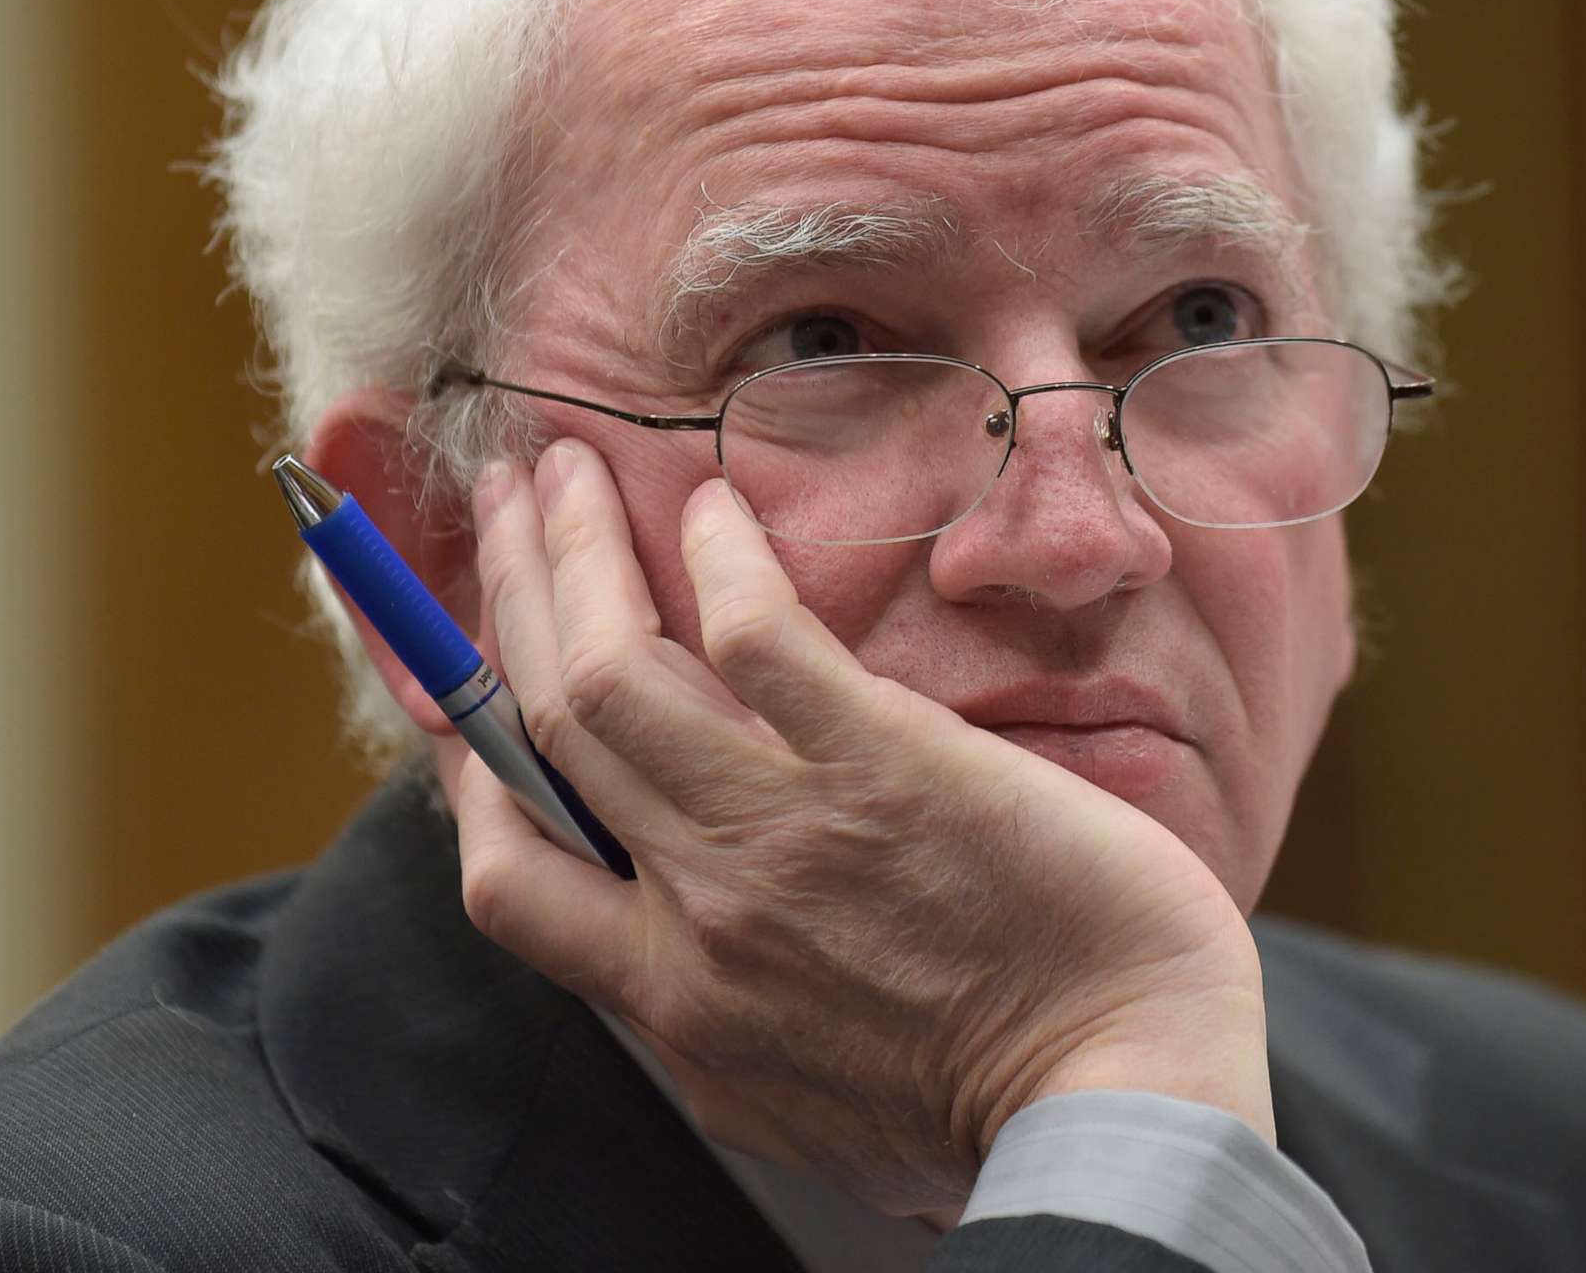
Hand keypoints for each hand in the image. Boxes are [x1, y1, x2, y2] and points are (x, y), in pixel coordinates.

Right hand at [448, 438, 1271, 1215]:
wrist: (1121, 1108)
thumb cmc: (992, 1118)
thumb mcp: (804, 1110)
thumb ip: (727, 1030)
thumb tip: (693, 974)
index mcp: (671, 1001)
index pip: (508, 869)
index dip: (467, 761)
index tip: (464, 681)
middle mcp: (693, 912)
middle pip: (542, 728)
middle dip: (503, 599)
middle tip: (503, 506)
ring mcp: (780, 832)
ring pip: (611, 669)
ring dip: (569, 553)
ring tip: (564, 467)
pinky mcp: (886, 766)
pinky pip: (761, 639)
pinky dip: (718, 560)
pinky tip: (715, 509)